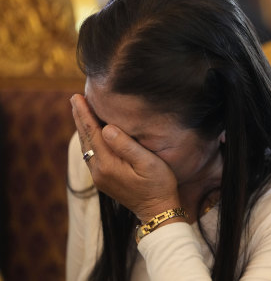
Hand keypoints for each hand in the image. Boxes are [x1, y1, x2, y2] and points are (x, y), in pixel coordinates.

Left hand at [71, 94, 180, 221]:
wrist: (158, 211)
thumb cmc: (159, 184)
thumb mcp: (147, 162)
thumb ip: (126, 145)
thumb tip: (106, 128)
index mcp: (108, 164)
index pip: (93, 133)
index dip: (85, 114)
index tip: (77, 97)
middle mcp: (99, 171)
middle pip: (85, 139)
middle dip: (80, 118)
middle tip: (74, 99)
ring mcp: (100, 177)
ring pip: (87, 147)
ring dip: (83, 129)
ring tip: (80, 112)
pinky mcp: (104, 180)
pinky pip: (92, 155)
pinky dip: (89, 140)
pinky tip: (91, 134)